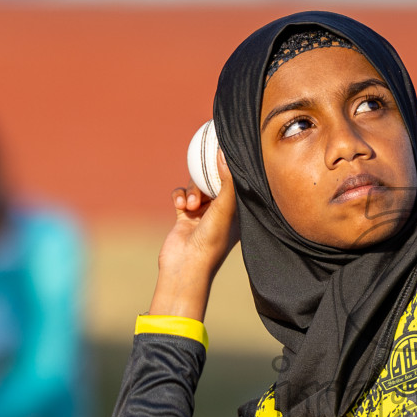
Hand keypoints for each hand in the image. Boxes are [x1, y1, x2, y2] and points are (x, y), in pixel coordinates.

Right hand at [149, 152, 238, 321]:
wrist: (185, 266)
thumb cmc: (212, 241)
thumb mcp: (225, 209)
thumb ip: (227, 181)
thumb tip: (225, 153)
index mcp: (237, 211)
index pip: (236, 182)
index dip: (231, 168)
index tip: (225, 150)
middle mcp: (222, 211)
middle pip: (215, 181)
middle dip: (207, 180)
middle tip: (204, 179)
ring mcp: (202, 213)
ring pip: (196, 186)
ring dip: (192, 191)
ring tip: (192, 205)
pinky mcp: (184, 216)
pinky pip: (181, 195)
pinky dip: (179, 196)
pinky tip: (180, 204)